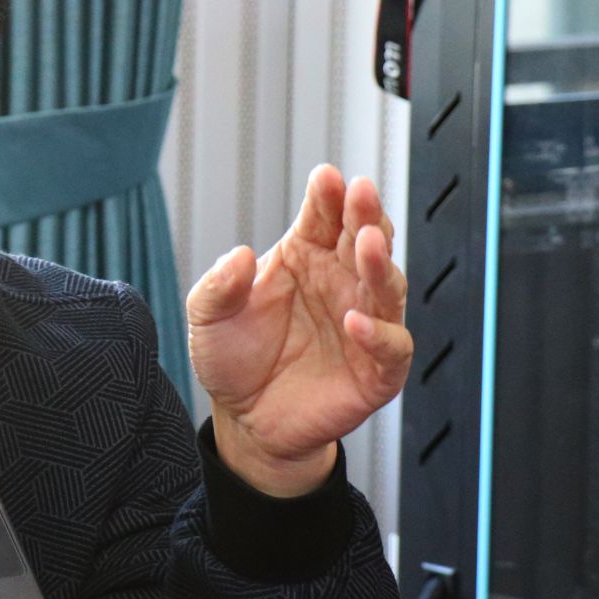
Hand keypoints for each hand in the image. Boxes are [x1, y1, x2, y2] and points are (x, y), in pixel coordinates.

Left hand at [188, 164, 411, 495]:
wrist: (246, 421)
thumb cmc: (234, 359)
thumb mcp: (208, 319)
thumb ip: (216, 287)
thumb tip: (238, 255)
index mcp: (305, 258)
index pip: (323, 217)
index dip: (328, 196)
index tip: (326, 177)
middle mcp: (340, 284)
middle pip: (364, 239)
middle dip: (365, 214)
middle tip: (361, 193)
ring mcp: (363, 325)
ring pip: (386, 286)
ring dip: (380, 263)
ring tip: (367, 243)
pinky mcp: (376, 370)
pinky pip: (391, 347)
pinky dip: (378, 333)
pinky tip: (355, 320)